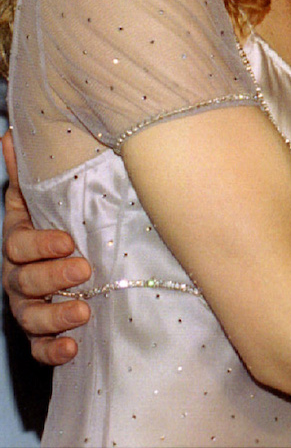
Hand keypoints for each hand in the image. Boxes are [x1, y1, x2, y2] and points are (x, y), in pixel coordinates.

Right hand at [2, 131, 91, 364]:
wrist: (73, 254)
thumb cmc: (59, 219)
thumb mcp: (44, 195)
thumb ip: (29, 170)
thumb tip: (11, 135)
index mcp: (19, 240)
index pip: (19, 244)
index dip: (41, 244)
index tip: (68, 241)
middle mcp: (19, 275)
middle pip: (25, 281)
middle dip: (53, 277)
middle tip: (84, 271)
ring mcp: (29, 306)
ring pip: (31, 316)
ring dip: (55, 316)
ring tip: (82, 311)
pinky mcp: (44, 332)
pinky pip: (41, 347)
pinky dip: (53, 350)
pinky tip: (72, 347)